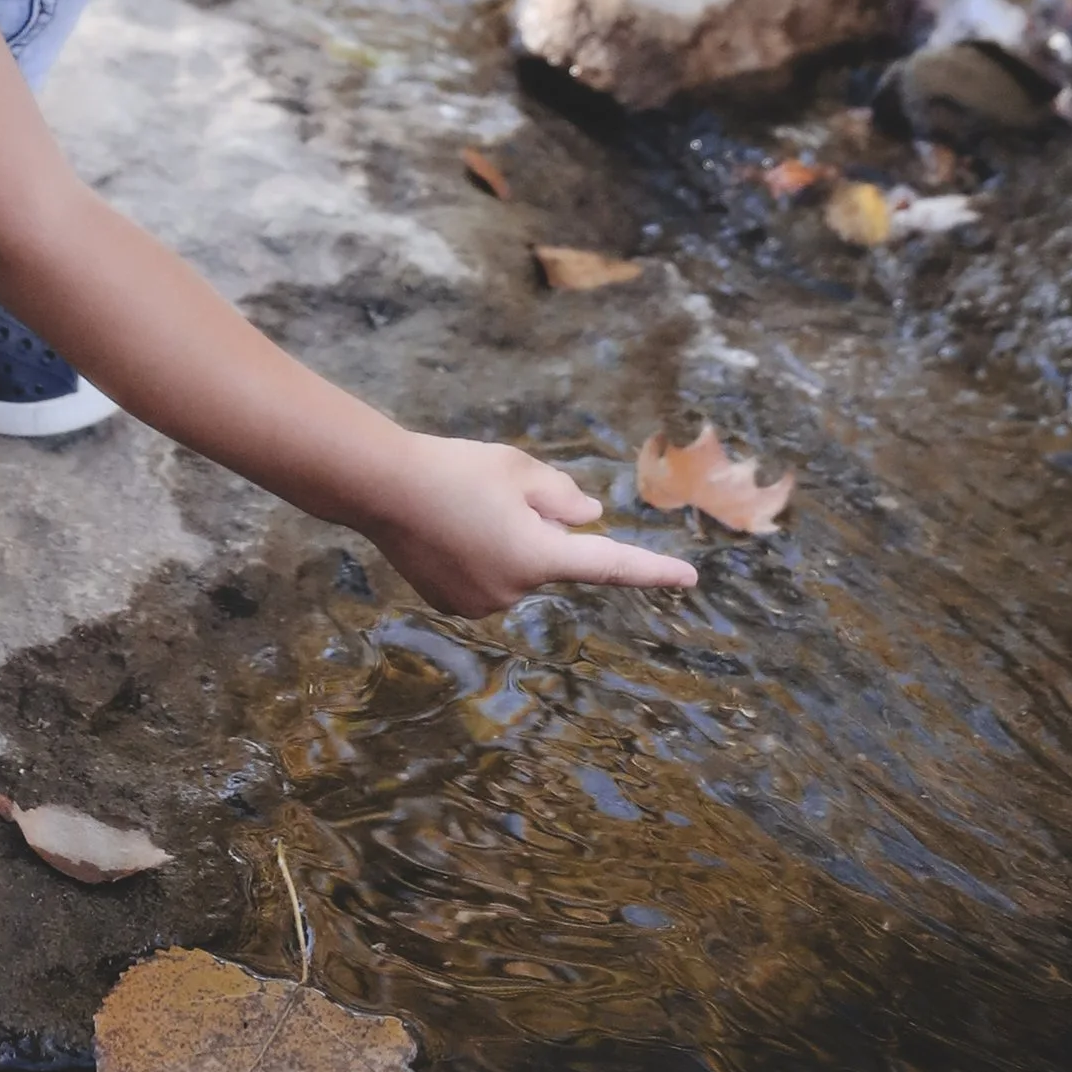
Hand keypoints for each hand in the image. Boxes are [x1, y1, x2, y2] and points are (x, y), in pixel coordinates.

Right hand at [363, 434, 698, 616]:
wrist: (381, 488)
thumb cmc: (455, 469)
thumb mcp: (519, 468)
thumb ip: (562, 496)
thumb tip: (588, 518)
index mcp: (539, 556)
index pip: (609, 565)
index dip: (652, 571)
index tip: (690, 579)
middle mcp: (514, 591)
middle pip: (548, 557)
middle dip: (536, 529)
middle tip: (496, 493)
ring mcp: (479, 603)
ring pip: (514, 568)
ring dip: (504, 543)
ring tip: (461, 508)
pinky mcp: (450, 603)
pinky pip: (483, 579)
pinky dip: (477, 556)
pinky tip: (445, 529)